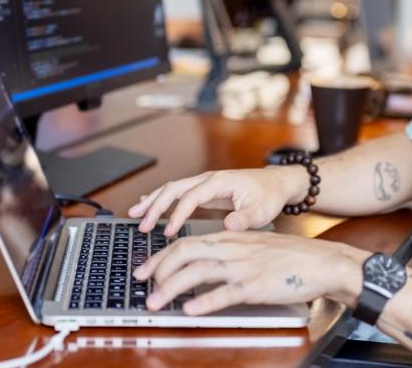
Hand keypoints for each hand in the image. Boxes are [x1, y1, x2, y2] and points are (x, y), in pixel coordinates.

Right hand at [128, 167, 309, 235]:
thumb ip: (245, 219)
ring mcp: (205, 183)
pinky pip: (178, 193)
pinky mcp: (204, 190)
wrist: (276, 183)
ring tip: (134, 214)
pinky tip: (148, 205)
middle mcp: (208, 179)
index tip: (168, 231)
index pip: (191, 196)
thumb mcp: (262, 210)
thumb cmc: (269, 196)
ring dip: (153, 202)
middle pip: (174, 189)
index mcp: (220, 181)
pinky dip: (161, 199)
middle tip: (141, 225)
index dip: (177, 214)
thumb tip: (229, 225)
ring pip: (172, 189)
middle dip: (156, 206)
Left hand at [132, 230, 367, 314]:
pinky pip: (224, 293)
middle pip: (184, 252)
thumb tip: (205, 263)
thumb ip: (230, 251)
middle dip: (158, 268)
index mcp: (231, 238)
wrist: (323, 262)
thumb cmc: (291, 257)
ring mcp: (244, 267)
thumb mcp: (255, 246)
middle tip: (142, 283)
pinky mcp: (256, 286)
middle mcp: (233, 249)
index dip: (162, 255)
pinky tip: (189, 310)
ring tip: (155, 302)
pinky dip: (203, 301)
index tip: (146, 268)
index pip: (187, 241)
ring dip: (171, 287)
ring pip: (197, 272)